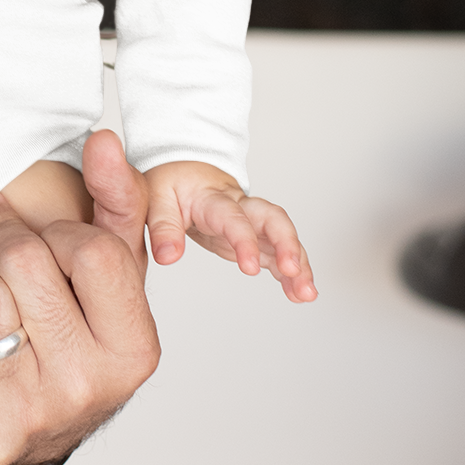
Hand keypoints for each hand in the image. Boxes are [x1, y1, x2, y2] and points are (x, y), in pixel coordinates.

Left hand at [0, 132, 159, 464]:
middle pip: (27, 270)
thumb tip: (104, 140)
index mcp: (134, 348)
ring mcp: (34, 413)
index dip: (55, 228)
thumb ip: (117, 205)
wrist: (41, 430)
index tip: (32, 224)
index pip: (91, 253)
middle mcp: (89, 385)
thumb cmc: (79, 337)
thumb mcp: (114, 279)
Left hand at [143, 159, 315, 302]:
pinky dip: (291, 273)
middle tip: (294, 271)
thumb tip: (168, 257)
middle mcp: (241, 207)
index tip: (250, 268)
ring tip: (307, 293)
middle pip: (273, 219)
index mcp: (213, 198)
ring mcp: (252, 222)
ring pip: (283, 238)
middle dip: (288, 244)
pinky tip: (299, 293)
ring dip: (299, 264)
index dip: (245, 241)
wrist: (186, 171)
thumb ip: (162, 227)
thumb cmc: (173, 183)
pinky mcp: (255, 236)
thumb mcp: (156, 198)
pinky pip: (279, 253)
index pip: (233, 218)